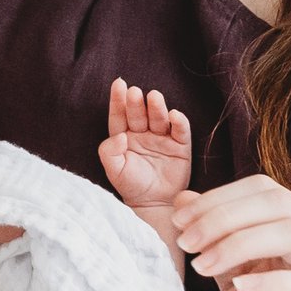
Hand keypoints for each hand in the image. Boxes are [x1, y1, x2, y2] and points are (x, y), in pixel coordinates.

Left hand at [99, 79, 192, 255]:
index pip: (120, 115)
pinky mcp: (180, 146)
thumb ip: (110, 151)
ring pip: (159, 118)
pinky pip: (180, 131)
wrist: (155, 205)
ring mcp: (162, 138)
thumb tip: (121, 136)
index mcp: (124, 136)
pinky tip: (174, 116)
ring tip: (154, 97)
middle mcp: (143, 133)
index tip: (118, 84)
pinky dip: (179, 122)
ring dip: (157, 107)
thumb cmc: (131, 185)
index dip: (118, 100)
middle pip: (139, 113)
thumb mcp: (114, 170)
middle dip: (137, 102)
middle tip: (135, 93)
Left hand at [175, 173, 290, 290]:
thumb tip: (183, 200)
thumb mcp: (238, 280)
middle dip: (222, 216)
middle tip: (186, 241)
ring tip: (204, 266)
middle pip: (276, 203)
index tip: (179, 221)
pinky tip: (241, 288)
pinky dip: (271, 281)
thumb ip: (217, 241)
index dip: (218, 198)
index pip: (262, 190)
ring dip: (240, 244)